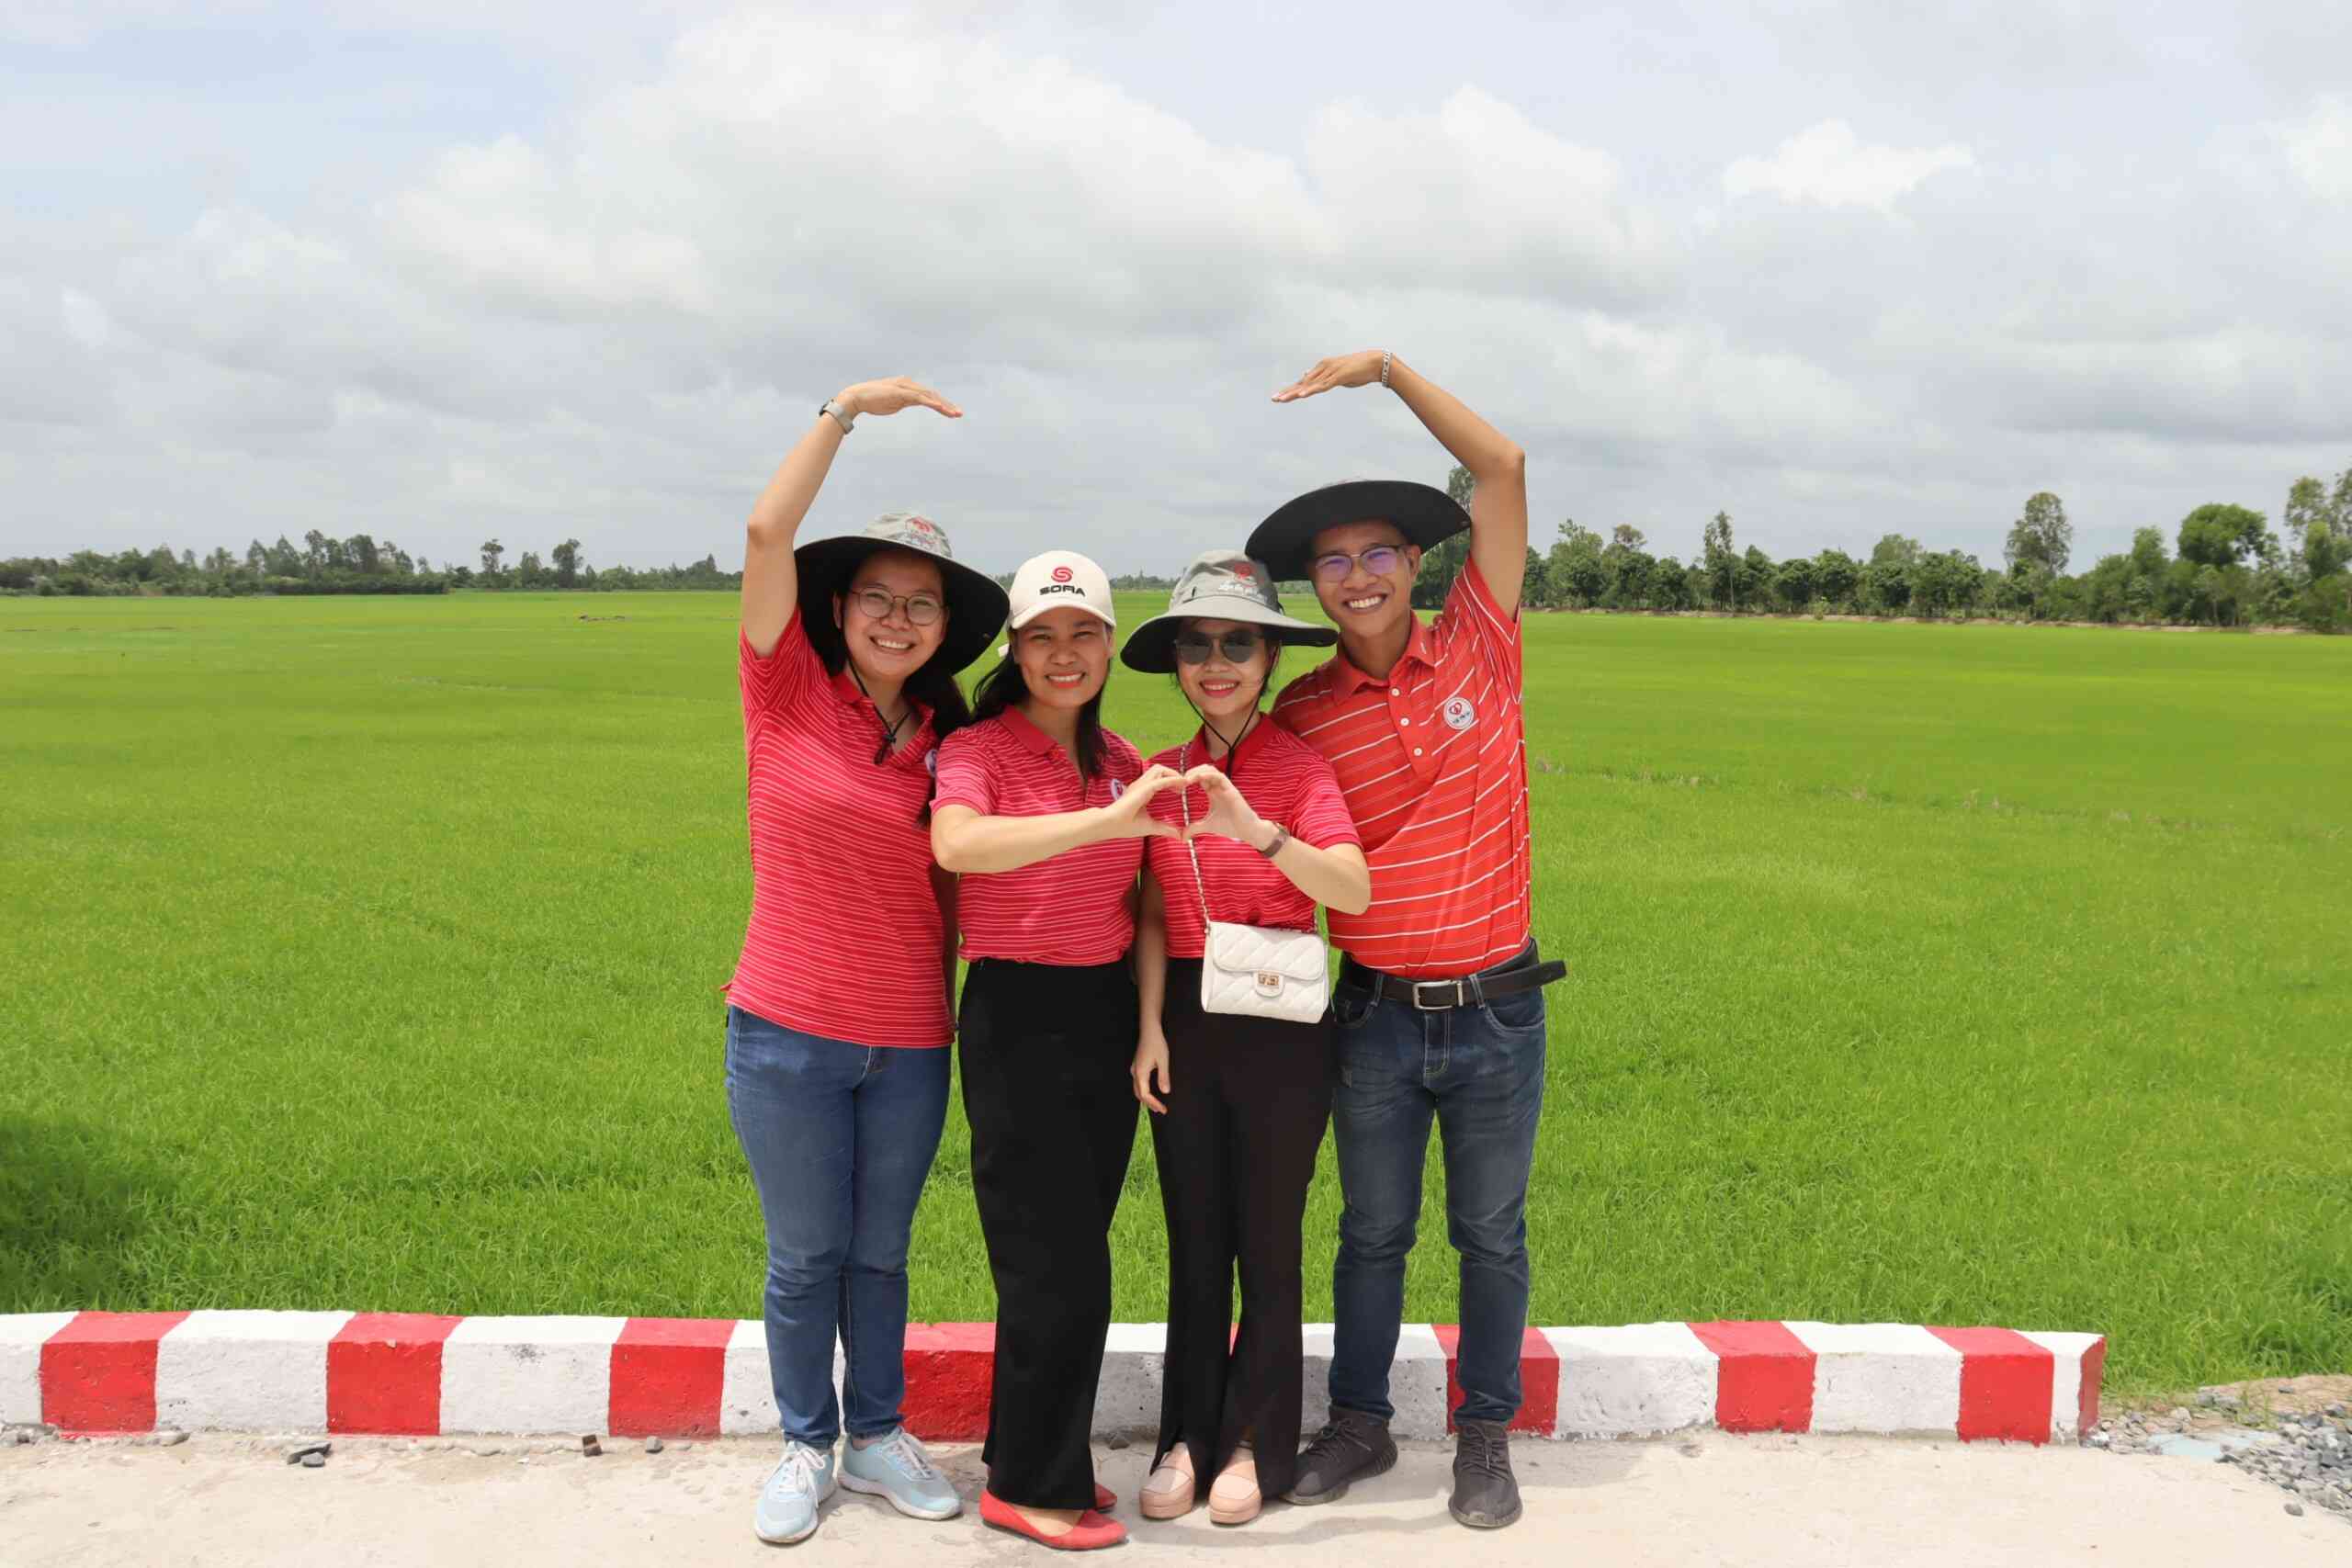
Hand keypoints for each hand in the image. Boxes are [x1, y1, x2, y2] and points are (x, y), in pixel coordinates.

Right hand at [835, 377, 962, 418]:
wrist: (857, 397)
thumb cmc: (873, 401)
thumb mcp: (894, 402)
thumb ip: (905, 402)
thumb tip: (912, 403)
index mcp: (908, 387)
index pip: (929, 396)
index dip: (942, 404)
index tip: (952, 413)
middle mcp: (909, 384)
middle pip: (933, 395)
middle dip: (947, 405)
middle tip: (960, 414)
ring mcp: (905, 387)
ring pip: (929, 396)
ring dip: (943, 405)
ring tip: (954, 413)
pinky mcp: (900, 392)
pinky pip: (919, 397)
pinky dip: (930, 402)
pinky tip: (940, 408)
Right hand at [1097, 765, 1184, 840]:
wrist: (1109, 825)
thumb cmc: (1124, 825)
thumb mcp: (1150, 826)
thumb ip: (1165, 829)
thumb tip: (1179, 836)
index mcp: (1142, 791)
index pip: (1158, 778)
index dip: (1171, 780)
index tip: (1180, 791)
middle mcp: (1141, 785)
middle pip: (1159, 769)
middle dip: (1174, 774)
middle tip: (1184, 786)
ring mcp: (1140, 785)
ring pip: (1159, 769)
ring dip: (1173, 774)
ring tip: (1183, 784)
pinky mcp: (1142, 788)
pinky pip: (1160, 780)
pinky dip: (1172, 780)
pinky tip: (1182, 784)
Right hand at [1132, 1032, 1170, 1113]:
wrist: (1149, 1030)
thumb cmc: (1157, 1044)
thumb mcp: (1163, 1061)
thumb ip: (1163, 1077)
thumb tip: (1165, 1092)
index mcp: (1141, 1074)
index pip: (1145, 1094)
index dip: (1154, 1103)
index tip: (1163, 1109)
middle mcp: (1135, 1073)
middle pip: (1139, 1094)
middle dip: (1149, 1103)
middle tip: (1160, 1110)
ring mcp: (1134, 1069)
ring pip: (1137, 1089)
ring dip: (1146, 1098)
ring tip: (1156, 1105)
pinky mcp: (1136, 1066)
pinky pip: (1138, 1083)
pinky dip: (1144, 1091)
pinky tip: (1150, 1092)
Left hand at [1180, 765, 1268, 845]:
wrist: (1247, 831)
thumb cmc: (1230, 826)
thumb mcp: (1207, 826)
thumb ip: (1194, 829)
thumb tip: (1182, 837)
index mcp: (1213, 792)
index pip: (1200, 778)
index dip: (1188, 778)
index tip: (1178, 784)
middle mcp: (1219, 787)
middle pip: (1204, 770)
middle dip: (1191, 771)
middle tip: (1180, 780)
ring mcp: (1226, 787)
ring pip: (1211, 770)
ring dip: (1198, 771)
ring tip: (1187, 778)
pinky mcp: (1231, 789)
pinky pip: (1219, 777)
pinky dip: (1208, 775)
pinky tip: (1197, 778)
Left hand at [1271, 350, 1386, 403]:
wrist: (1375, 363)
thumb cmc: (1358, 370)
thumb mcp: (1338, 374)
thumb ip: (1326, 377)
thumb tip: (1312, 375)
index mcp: (1322, 368)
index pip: (1304, 382)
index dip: (1290, 390)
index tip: (1278, 398)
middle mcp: (1323, 368)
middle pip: (1302, 383)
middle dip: (1287, 392)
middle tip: (1273, 399)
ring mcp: (1330, 372)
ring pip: (1309, 385)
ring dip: (1295, 393)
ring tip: (1282, 400)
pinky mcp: (1338, 376)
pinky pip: (1323, 385)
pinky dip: (1311, 390)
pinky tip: (1301, 396)